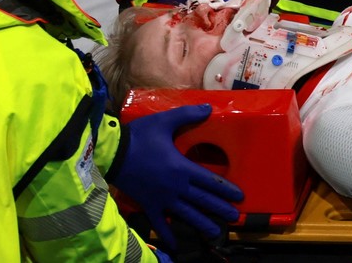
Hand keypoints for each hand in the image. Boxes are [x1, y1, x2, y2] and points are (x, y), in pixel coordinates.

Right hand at [112, 104, 242, 247]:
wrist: (112, 153)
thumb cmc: (139, 137)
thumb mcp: (165, 121)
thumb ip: (188, 114)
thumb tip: (209, 107)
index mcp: (182, 168)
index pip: (210, 181)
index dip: (226, 189)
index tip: (239, 197)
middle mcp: (176, 187)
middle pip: (203, 200)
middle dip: (220, 209)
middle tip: (234, 218)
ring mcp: (162, 199)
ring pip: (187, 214)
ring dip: (202, 223)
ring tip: (215, 233)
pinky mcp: (148, 204)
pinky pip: (160, 222)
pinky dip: (167, 234)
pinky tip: (175, 244)